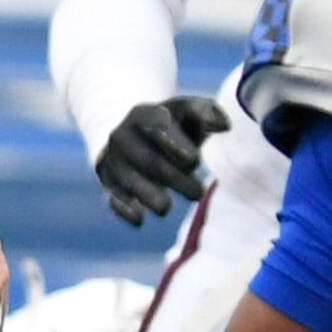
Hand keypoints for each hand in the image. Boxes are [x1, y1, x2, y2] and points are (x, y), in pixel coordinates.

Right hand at [94, 94, 225, 227]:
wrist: (135, 136)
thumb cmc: (175, 126)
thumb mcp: (189, 113)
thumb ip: (208, 113)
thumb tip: (223, 126)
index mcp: (144, 114)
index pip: (157, 126)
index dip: (174, 142)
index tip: (195, 160)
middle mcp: (123, 135)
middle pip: (148, 160)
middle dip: (173, 178)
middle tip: (198, 193)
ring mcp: (113, 160)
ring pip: (129, 181)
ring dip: (149, 195)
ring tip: (166, 208)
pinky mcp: (108, 183)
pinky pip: (113, 197)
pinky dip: (124, 209)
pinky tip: (139, 219)